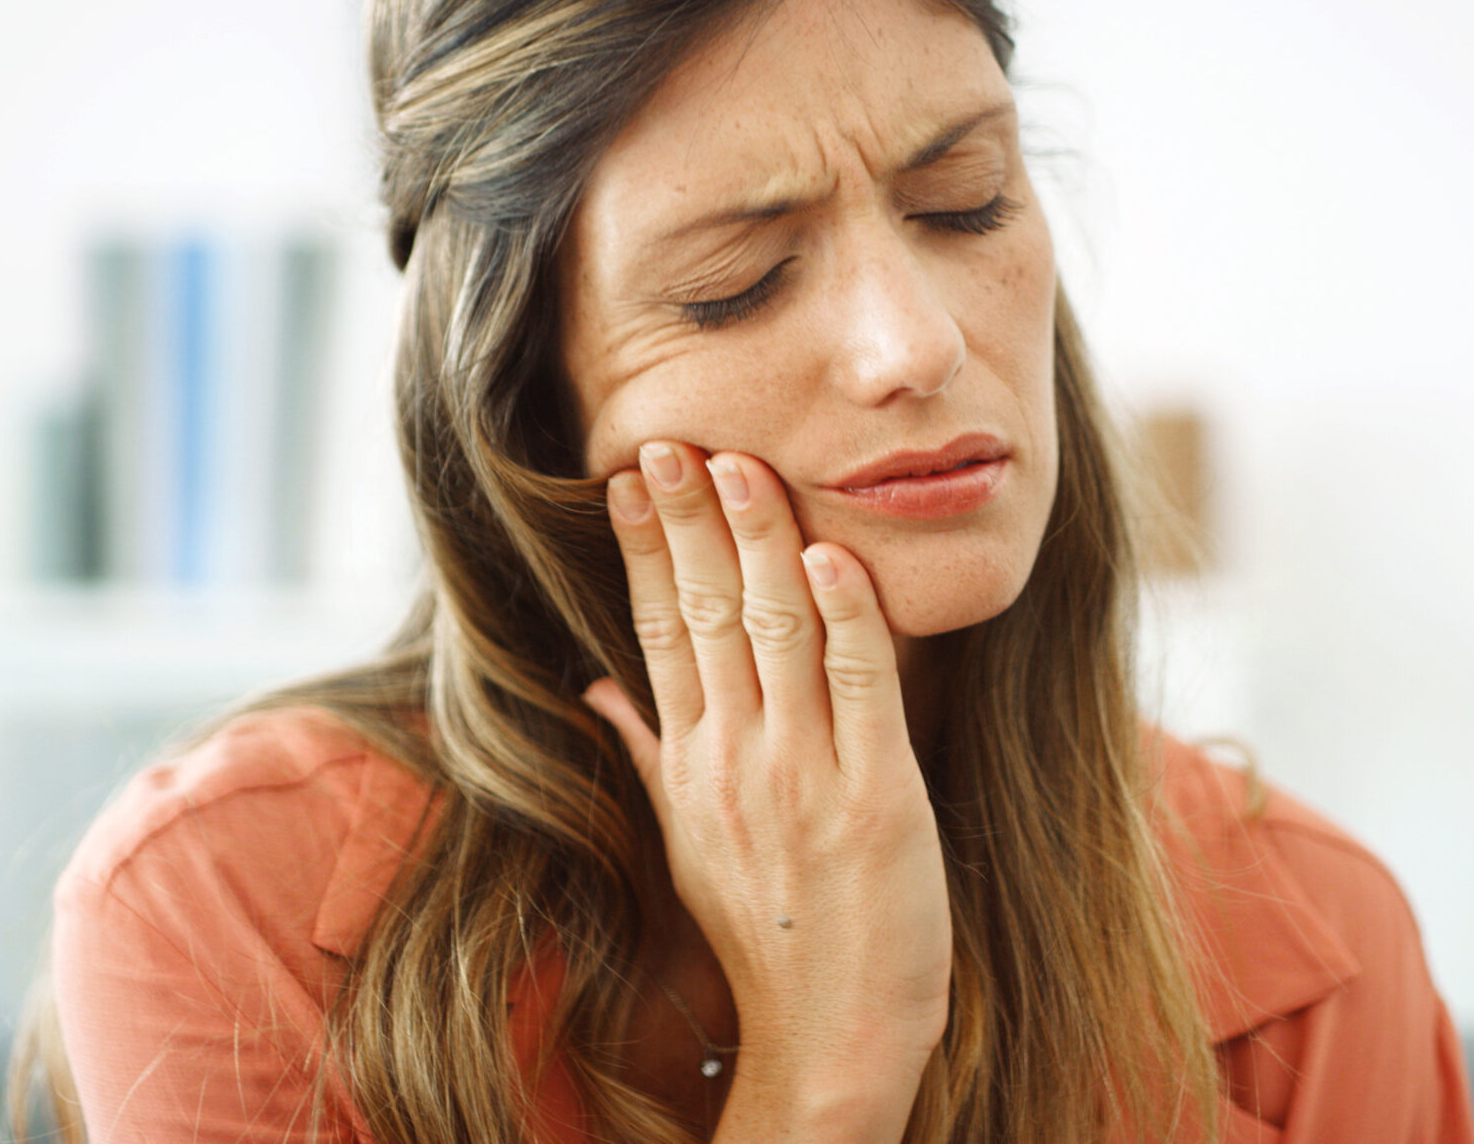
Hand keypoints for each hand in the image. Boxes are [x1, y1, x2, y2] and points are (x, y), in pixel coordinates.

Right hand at [584, 441, 950, 1124]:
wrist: (832, 1036)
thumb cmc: (766, 937)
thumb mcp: (688, 843)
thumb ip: (649, 754)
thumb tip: (596, 690)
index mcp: (690, 764)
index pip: (657, 629)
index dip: (646, 547)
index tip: (628, 474)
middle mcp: (735, 761)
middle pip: (705, 615)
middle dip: (688, 519)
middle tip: (670, 437)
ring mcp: (804, 777)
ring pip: (776, 632)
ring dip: (761, 541)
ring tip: (743, 463)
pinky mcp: (877, 799)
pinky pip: (861, 689)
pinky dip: (846, 619)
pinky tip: (830, 556)